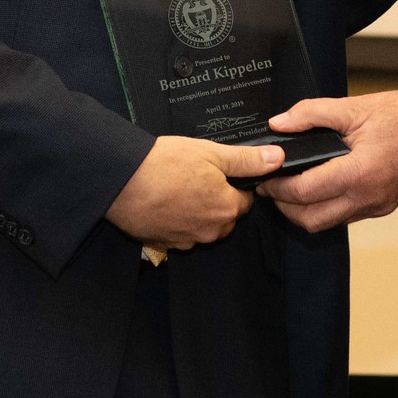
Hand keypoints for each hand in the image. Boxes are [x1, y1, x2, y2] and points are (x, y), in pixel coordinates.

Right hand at [105, 136, 282, 249]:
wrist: (120, 180)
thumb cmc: (165, 164)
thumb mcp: (211, 152)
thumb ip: (247, 159)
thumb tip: (277, 159)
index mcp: (226, 208)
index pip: (244, 201)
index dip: (235, 185)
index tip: (220, 172)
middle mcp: (210, 231)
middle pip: (224, 217)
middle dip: (216, 199)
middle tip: (196, 176)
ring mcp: (186, 241)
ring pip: (202, 227)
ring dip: (195, 212)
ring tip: (177, 187)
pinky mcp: (163, 245)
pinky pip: (179, 234)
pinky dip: (175, 221)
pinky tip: (163, 201)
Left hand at [257, 91, 397, 231]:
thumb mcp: (355, 107)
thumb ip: (312, 114)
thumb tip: (279, 123)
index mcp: (358, 173)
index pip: (304, 192)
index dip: (277, 188)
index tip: (263, 178)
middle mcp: (366, 198)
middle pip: (310, 220)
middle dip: (284, 207)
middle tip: (271, 187)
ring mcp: (375, 207)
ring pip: (327, 224)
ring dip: (303, 212)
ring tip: (290, 189)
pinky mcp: (381, 208)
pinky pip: (344, 218)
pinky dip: (325, 210)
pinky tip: (318, 190)